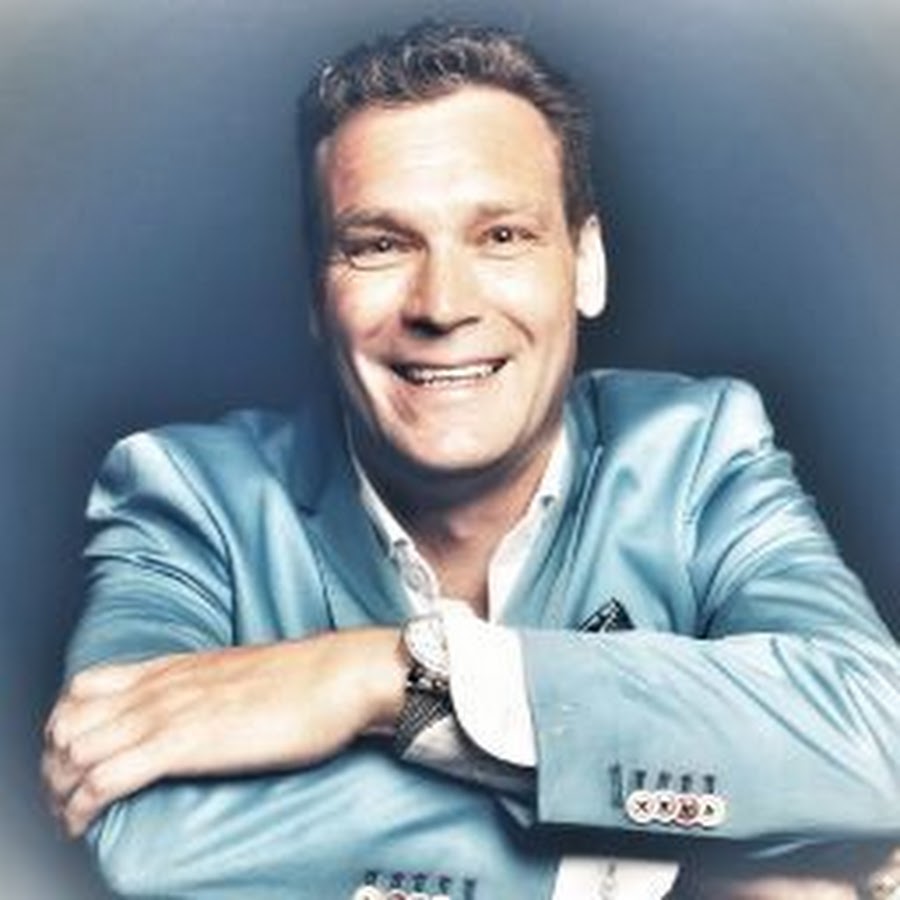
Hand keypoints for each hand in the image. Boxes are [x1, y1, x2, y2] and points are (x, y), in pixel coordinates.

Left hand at [42, 628, 404, 837]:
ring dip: (60, 789)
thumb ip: (210, 688)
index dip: (63, 725)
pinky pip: (105, 777)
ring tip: (70, 814)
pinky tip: (84, 822)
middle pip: (68, 721)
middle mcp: (160, 687)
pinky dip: (82, 805)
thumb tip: (204, 710)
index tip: (71, 757)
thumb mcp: (242, 676)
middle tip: (64, 795)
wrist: (337, 676)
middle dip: (52, 765)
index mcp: (173, 669)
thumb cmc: (304, 681)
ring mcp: (168, 713)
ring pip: (76, 750)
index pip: (85, 687)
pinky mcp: (182, 743)